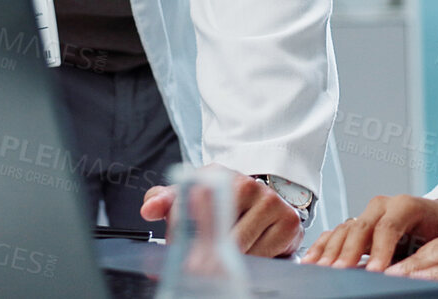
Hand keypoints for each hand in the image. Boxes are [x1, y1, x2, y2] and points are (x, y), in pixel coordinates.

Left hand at [139, 164, 303, 256]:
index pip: (191, 208)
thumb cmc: (221, 201)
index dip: (180, 234)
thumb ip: (164, 201)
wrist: (261, 202)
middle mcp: (247, 184)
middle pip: (218, 235)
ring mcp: (270, 202)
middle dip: (204, 253)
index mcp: (218, 175)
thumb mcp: (189, 197)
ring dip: (230, 261)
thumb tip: (148, 210)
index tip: (175, 249)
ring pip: (241, 249)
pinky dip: (253, 262)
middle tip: (197, 262)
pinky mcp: (288, 222)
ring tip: (226, 255)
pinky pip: (264, 256)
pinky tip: (250, 252)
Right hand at [302, 194, 437, 271]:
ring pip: (345, 229)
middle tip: (341, 272)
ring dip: (332, 250)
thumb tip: (421, 272)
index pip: (389, 226)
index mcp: (407, 205)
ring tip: (322, 269)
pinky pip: (337, 233)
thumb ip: (437, 254)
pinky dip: (324, 246)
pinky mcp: (359, 224)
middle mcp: (383, 206)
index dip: (379, 250)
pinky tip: (313, 260)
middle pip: (361, 227)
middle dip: (350, 251)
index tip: (375, 271)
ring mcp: (368, 213)